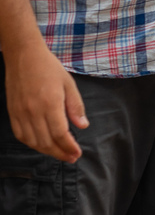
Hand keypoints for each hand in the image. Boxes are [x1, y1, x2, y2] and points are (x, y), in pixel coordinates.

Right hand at [3, 37, 86, 161]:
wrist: (24, 57)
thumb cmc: (50, 68)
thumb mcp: (69, 84)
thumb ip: (75, 106)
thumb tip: (83, 126)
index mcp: (50, 103)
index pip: (59, 133)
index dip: (68, 146)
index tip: (77, 153)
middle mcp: (33, 111)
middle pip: (46, 141)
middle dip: (60, 153)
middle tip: (71, 158)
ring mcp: (20, 113)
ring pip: (32, 141)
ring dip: (46, 151)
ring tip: (59, 153)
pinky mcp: (12, 112)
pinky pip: (20, 134)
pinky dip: (31, 143)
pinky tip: (41, 145)